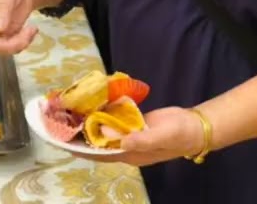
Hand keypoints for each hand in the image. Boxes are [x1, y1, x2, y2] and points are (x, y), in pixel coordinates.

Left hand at [72, 107, 207, 167]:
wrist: (195, 125)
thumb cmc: (179, 135)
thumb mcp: (160, 137)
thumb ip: (141, 139)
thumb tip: (118, 140)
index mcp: (130, 154)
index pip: (99, 155)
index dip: (81, 150)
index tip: (62, 141)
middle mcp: (126, 146)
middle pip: (98, 142)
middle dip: (81, 135)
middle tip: (61, 120)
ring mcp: (129, 134)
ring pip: (105, 130)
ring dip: (90, 122)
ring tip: (72, 111)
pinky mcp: (134, 123)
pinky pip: (115, 119)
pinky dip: (104, 112)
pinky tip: (93, 102)